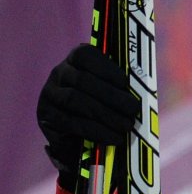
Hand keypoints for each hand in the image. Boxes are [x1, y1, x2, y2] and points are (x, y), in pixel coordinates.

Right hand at [36, 43, 137, 189]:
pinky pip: (70, 122)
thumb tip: (143, 95)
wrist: (78, 135)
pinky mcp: (46, 116)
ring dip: (105, 114)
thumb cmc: (103, 108)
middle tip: (133, 110)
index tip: (124, 82)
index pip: (85, 55)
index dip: (106, 67)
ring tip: (126, 126)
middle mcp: (59, 74)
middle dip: (112, 96)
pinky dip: (95, 130)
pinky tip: (113, 137)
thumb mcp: (113, 94)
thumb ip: (123, 89)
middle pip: (82, 80)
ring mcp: (50, 94)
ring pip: (74, 100)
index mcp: (76, 61)